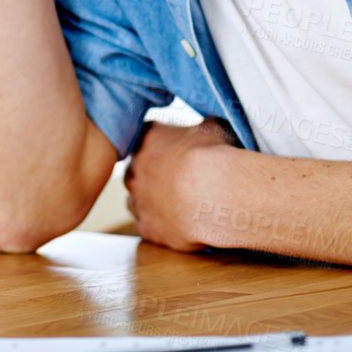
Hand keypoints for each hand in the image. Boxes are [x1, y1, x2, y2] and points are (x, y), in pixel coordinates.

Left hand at [124, 119, 239, 252]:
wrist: (217, 193)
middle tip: (176, 180)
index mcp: (147, 138)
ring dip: (151, 201)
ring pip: (136, 200)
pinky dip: (159, 225)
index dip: (161, 146)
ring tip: (177, 204)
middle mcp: (134, 168)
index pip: (145, 137)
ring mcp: (138, 199)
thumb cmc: (215, 156)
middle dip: (151, 174)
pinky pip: (147, 225)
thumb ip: (203, 125)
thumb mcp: (213, 128)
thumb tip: (211, 124)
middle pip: (135, 170)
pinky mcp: (147, 227)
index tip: (177, 153)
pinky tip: (177, 223)